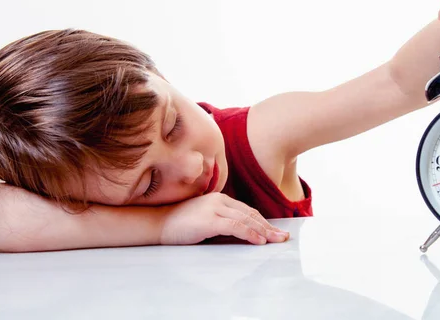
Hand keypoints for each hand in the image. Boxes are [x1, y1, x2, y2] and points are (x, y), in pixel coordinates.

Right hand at [158, 193, 289, 244]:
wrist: (157, 222)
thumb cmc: (179, 223)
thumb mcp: (204, 218)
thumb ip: (221, 221)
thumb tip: (241, 232)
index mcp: (219, 198)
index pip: (247, 210)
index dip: (262, 221)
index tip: (274, 231)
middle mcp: (219, 200)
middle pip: (250, 214)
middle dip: (268, 227)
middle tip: (282, 237)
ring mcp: (214, 209)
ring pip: (246, 220)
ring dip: (264, 231)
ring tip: (275, 240)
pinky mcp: (209, 220)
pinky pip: (235, 227)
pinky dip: (249, 233)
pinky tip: (258, 240)